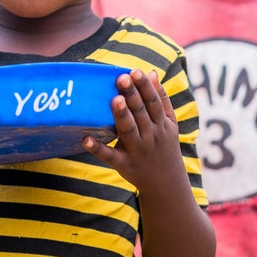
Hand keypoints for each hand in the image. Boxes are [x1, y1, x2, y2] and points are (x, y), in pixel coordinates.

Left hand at [84, 69, 178, 188]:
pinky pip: (109, 156)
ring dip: (121, 116)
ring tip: (114, 99)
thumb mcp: (170, 124)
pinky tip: (85, 139)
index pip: (153, 101)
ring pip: (128, 131)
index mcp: (161, 124)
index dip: (144, 86)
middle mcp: (150, 136)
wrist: (167, 185)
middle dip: (132, 95)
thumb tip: (151, 72)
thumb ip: (162, 99)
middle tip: (121, 78)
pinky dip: (97, 148)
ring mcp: (137, 151)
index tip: (135, 71)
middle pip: (141, 112)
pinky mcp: (123, 165)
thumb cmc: (164, 147)